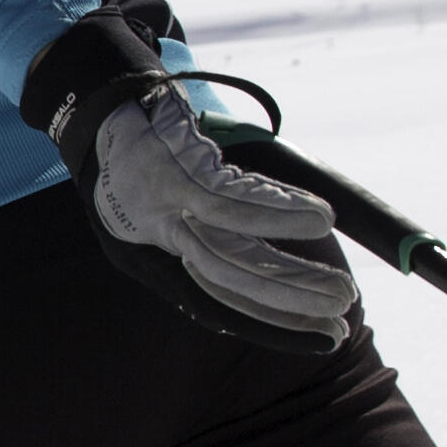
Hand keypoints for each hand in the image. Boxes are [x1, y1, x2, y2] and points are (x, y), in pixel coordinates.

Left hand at [18, 15, 353, 352]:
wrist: (102, 111)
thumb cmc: (149, 165)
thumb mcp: (175, 211)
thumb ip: (224, 239)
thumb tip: (293, 265)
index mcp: (163, 258)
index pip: (224, 304)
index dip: (276, 324)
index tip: (326, 336)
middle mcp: (163, 239)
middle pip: (231, 283)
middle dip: (291, 303)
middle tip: (344, 310)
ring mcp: (167, 207)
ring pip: (231, 252)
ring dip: (291, 270)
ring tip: (339, 283)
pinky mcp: (175, 172)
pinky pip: (232, 198)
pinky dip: (277, 211)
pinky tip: (318, 218)